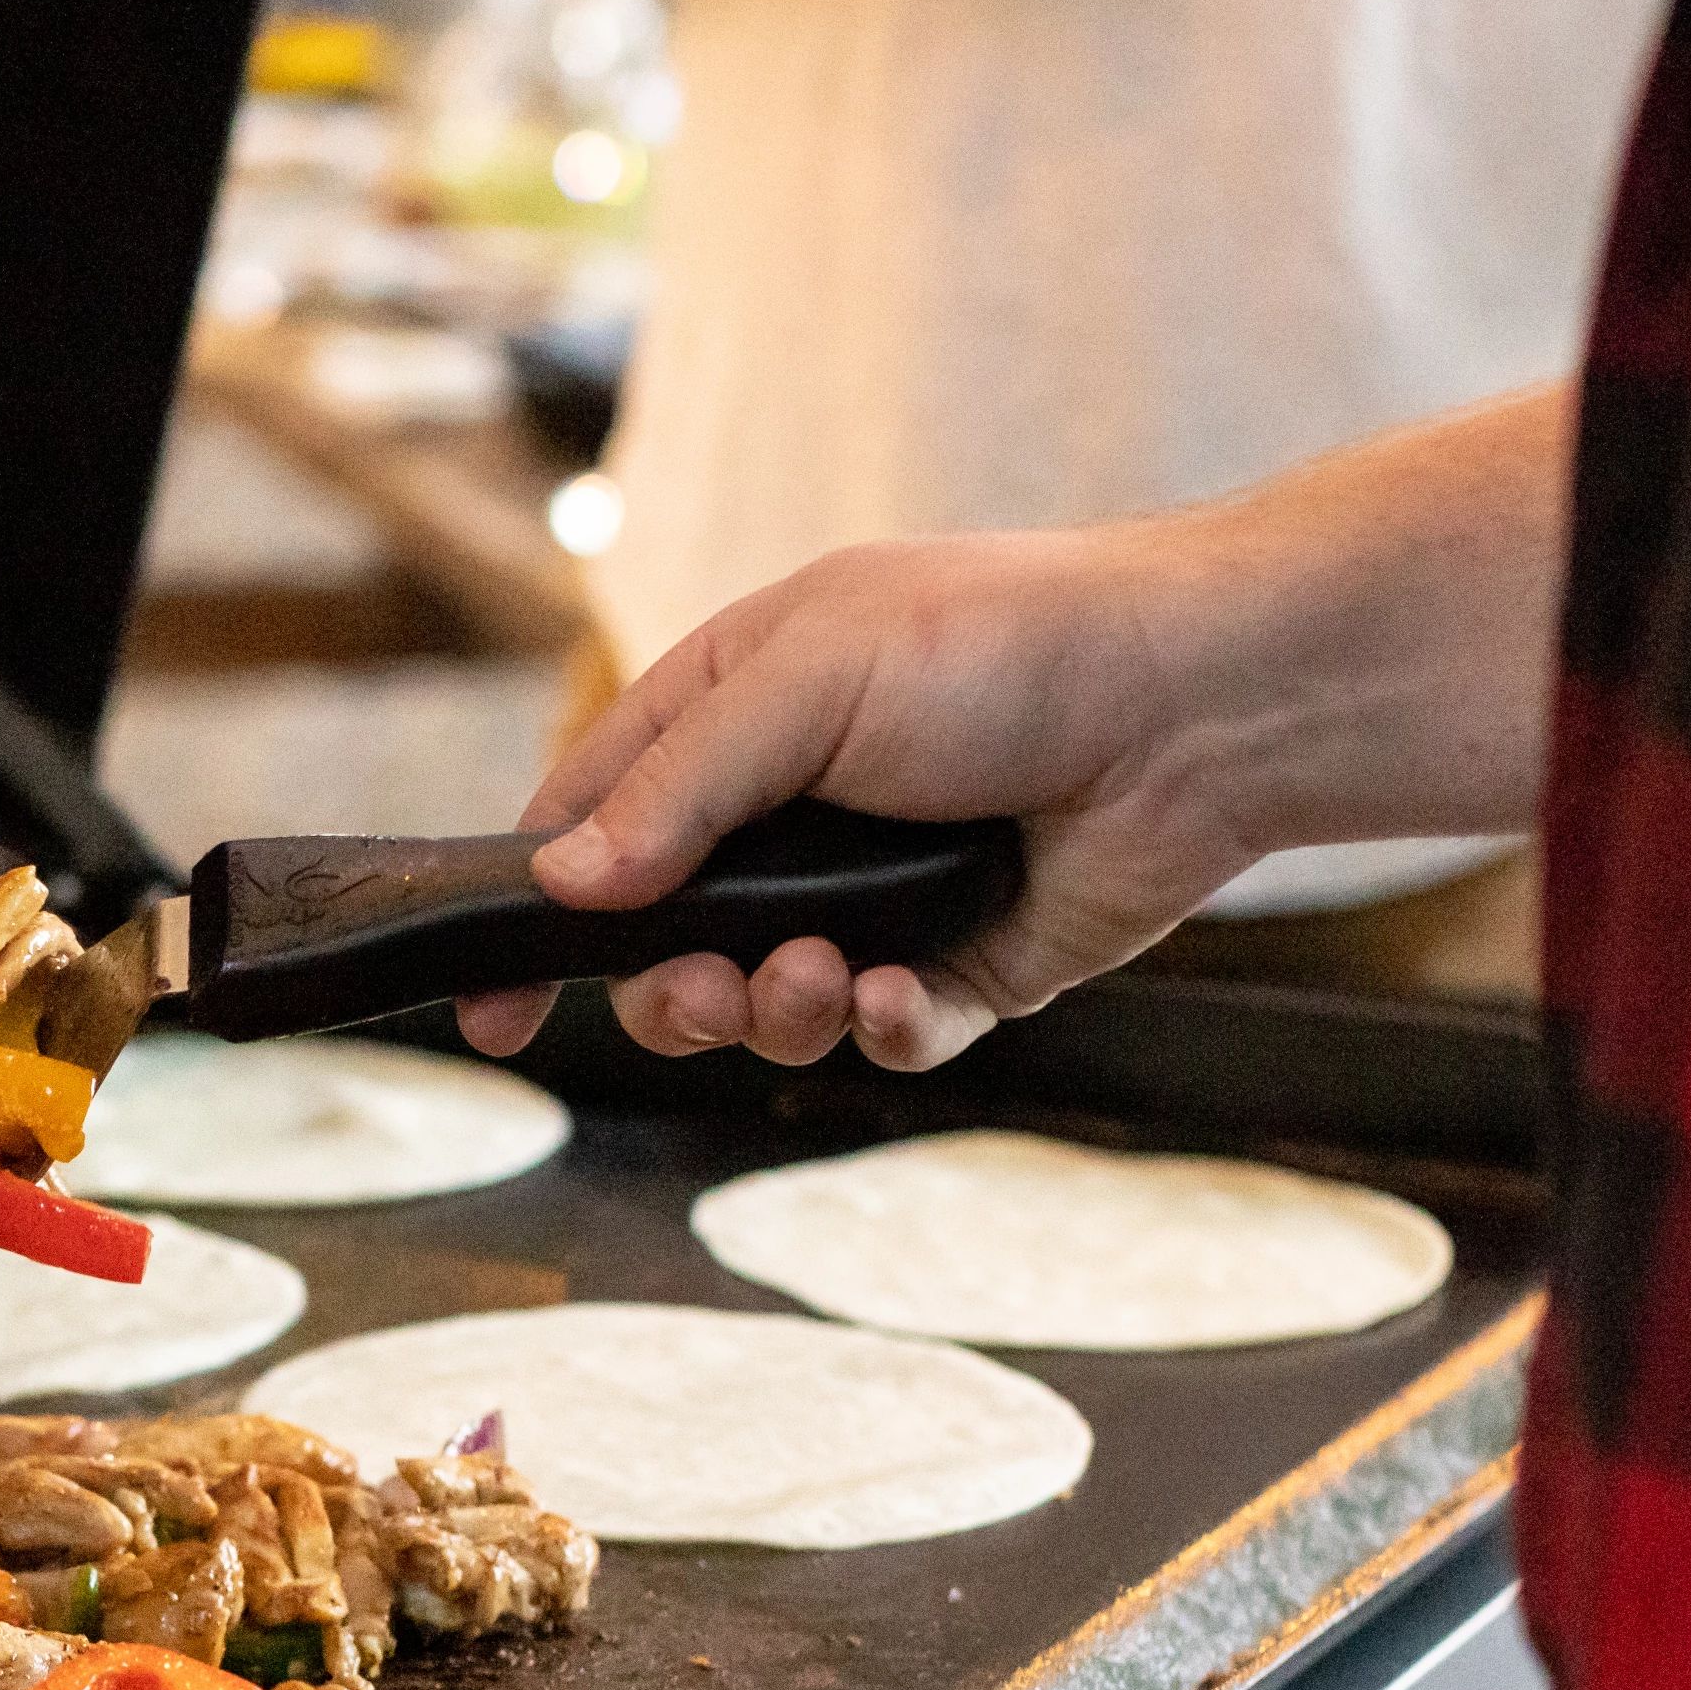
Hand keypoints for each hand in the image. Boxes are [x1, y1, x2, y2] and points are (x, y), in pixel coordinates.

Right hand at [458, 526, 1269, 1071]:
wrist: (1198, 705)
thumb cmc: (1006, 648)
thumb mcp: (809, 680)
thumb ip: (679, 787)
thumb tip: (561, 885)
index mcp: (734, 719)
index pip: (590, 824)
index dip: (529, 916)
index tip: (491, 1006)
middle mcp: (792, 817)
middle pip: (663, 949)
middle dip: (668, 993)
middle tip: (705, 990)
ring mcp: (873, 898)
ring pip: (766, 1011)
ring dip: (776, 1013)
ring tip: (829, 973)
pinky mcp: (959, 966)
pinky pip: (883, 1041)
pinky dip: (882, 1030)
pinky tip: (906, 991)